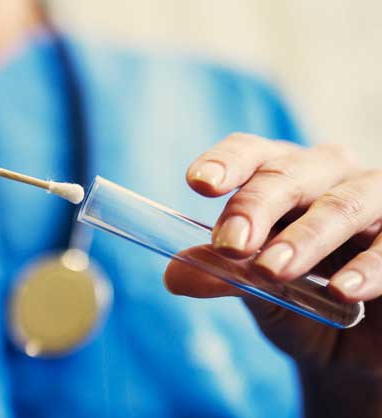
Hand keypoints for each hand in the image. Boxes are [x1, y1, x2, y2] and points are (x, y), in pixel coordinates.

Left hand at [164, 133, 381, 414]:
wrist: (355, 352)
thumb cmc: (301, 305)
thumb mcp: (257, 293)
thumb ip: (222, 277)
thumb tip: (173, 276)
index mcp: (281, 178)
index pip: (251, 153)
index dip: (225, 162)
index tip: (199, 183)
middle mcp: (329, 176)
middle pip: (288, 174)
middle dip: (255, 206)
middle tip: (230, 243)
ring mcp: (376, 199)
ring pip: (342, 204)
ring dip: (306, 236)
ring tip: (272, 270)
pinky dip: (370, 267)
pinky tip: (344, 290)